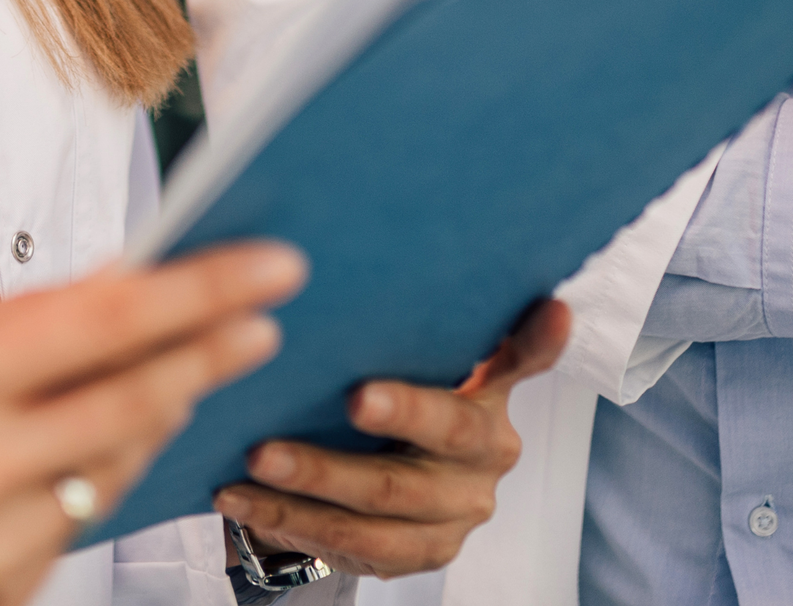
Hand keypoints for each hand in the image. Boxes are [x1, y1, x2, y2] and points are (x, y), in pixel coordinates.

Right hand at [0, 241, 304, 605]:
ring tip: (199, 361)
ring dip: (167, 407)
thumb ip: (11, 321)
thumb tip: (115, 281)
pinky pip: (78, 523)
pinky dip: (102, 470)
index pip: (104, 323)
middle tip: (268, 309)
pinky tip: (110, 435)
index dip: (197, 292)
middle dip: (214, 347)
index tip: (262, 266)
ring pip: (118, 464)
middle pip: (135, 398)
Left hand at [210, 298, 571, 582]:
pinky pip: (352, 543)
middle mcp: (486, 454)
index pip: (521, 360)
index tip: (549, 308)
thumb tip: (397, 241)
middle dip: (401, 411)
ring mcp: (453, 511)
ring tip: (257, 458)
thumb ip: (416, 315)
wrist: (397, 480)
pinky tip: (243, 498)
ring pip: (386, 502)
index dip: (534, 339)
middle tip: (351, 397)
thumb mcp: (416, 349)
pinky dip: (291, 521)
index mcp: (492, 393)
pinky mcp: (416, 552)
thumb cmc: (397, 385)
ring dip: (316, 481)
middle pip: (445, 433)